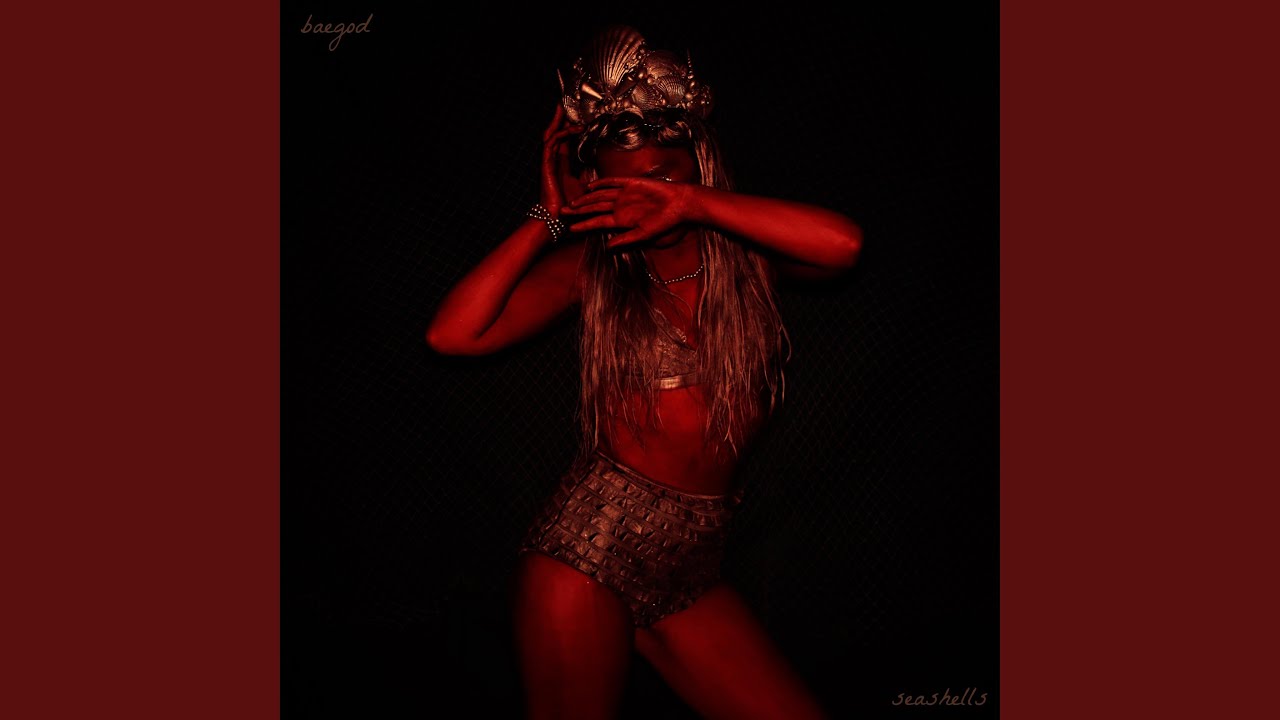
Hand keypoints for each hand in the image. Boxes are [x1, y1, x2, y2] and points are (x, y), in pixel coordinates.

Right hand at [539, 105, 583, 215]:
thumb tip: (596, 167)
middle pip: (554, 133)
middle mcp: (552, 160)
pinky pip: (552, 143)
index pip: (563, 140)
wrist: (556, 217)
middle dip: (559, 119)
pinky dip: (561, 134)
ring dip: (559, 122)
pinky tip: (571, 129)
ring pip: (551, 134)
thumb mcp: (583, 186)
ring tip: (564, 109)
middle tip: (563, 105)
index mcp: (560, 164)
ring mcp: (548, 161)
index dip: (568, 128)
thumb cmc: (568, 205)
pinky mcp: (546, 164)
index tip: (576, 118)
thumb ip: (588, 174)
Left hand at [561, 176, 695, 248]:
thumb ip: (626, 239)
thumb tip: (609, 248)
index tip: (570, 229)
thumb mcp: (644, 234)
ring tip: (572, 202)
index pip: (597, 223)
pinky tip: (590, 186)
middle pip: (594, 208)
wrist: (679, 204)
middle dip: (578, 211)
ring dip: (585, 198)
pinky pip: (612, 182)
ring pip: (599, 196)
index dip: (583, 225)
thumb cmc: (664, 222)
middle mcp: (619, 206)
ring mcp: (624, 194)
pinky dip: (601, 183)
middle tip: (561, 212)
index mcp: (621, 220)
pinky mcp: (630, 182)